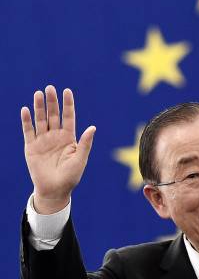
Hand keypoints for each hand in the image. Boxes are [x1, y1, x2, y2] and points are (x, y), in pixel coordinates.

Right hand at [21, 85, 95, 213]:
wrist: (54, 190)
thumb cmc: (71, 176)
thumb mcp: (80, 159)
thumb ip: (85, 143)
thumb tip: (93, 127)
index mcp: (69, 138)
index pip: (68, 117)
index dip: (67, 104)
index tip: (67, 91)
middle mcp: (56, 136)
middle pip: (54, 115)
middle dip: (52, 102)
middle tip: (50, 88)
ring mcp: (43, 140)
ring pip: (41, 120)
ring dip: (39, 107)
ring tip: (38, 94)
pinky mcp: (31, 147)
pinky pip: (28, 131)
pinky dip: (27, 121)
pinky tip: (25, 109)